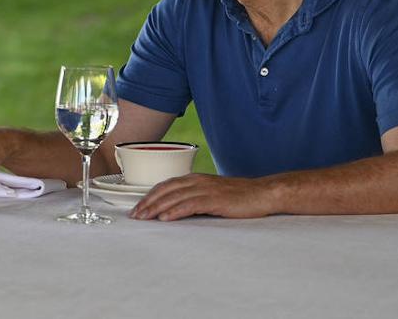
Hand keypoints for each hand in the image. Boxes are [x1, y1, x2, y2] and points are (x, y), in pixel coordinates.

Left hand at [129, 173, 275, 220]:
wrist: (262, 193)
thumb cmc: (239, 197)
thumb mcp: (212, 194)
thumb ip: (194, 199)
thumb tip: (176, 210)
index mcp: (195, 179)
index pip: (165, 185)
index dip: (150, 196)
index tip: (138, 207)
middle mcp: (197, 181)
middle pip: (165, 190)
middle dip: (148, 202)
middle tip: (135, 215)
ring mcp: (206, 189)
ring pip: (174, 197)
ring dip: (157, 207)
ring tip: (144, 217)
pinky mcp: (215, 199)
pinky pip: (190, 205)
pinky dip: (175, 211)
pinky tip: (165, 218)